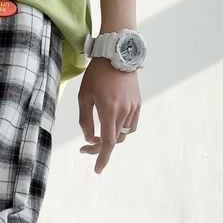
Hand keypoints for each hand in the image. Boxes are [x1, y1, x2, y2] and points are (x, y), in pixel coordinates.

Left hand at [77, 57, 141, 173]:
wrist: (117, 53)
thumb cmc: (97, 74)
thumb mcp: (84, 96)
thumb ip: (85, 120)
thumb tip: (89, 138)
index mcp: (109, 111)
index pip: (106, 143)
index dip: (101, 158)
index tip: (97, 169)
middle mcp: (124, 112)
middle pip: (113, 141)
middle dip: (99, 147)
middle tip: (85, 148)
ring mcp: (133, 108)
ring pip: (122, 134)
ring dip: (110, 138)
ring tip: (97, 135)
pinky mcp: (138, 103)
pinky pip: (131, 125)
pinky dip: (121, 129)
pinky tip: (112, 124)